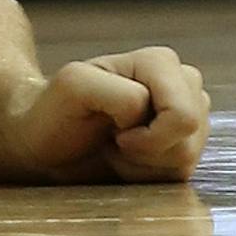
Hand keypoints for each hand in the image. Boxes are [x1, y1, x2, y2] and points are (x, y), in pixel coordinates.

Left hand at [8, 48, 210, 181]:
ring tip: (116, 144)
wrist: (46, 142)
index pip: (183, 116)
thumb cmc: (56, 112)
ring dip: (145, 163)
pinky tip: (125, 157)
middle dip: (149, 150)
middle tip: (113, 137)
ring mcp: (188, 115)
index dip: (146, 135)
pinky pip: (182, 173)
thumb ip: (120, 94)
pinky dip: (148, 174)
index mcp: (159, 62)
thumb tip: (149, 111)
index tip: (110, 126)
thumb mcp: (75, 87)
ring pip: (187, 157)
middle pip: (190, 137)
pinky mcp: (185, 144)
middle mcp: (181, 83)